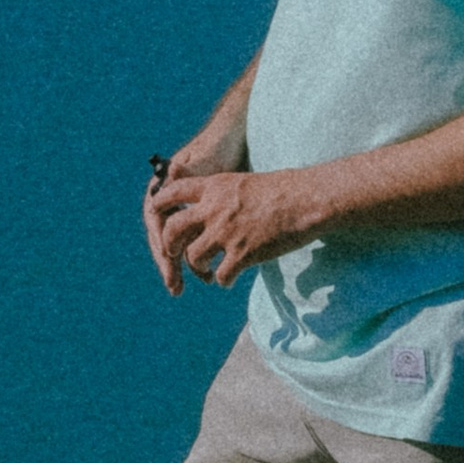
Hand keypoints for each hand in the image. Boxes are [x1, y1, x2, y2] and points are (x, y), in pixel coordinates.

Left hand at [145, 163, 306, 292]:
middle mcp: (214, 209)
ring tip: (207, 273)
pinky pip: (221, 275)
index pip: (174, 192)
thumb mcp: (246, 181)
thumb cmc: (286, 188)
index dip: (160, 203)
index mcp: (215, 187)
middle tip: (174, 254)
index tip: (155, 212)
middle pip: (173, 229)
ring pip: (193, 257)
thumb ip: (225, 194)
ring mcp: (226, 232)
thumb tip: (216, 204)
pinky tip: (227, 280)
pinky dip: (222, 280)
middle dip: (169, 245)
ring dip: (197, 268)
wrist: (308, 200)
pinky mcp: (242, 253)